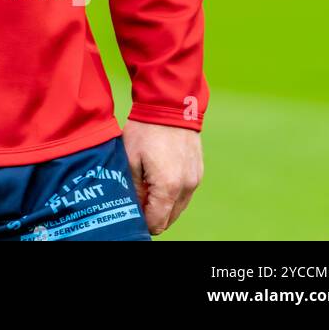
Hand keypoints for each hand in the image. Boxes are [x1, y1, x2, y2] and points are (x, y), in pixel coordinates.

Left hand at [121, 119, 202, 235]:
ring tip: (146, 188)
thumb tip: (135, 207)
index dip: (143, 223)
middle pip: (170, 218)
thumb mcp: (130, 159)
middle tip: (136, 202)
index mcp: (168, 186)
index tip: (131, 214)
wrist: (169, 106)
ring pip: (179, 207)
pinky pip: (186, 193)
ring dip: (164, 205)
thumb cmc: (145, 131)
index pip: (157, 222)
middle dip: (153, 216)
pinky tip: (158, 179)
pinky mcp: (198, 172)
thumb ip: (134, 188)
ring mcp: (195, 180)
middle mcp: (186, 187)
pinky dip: (173, 194)